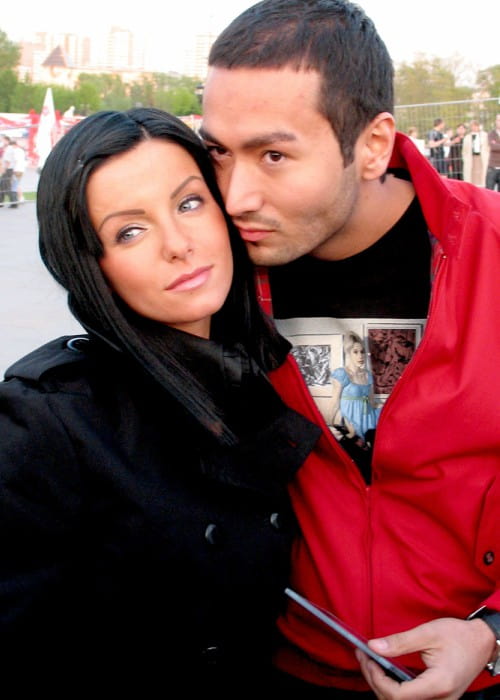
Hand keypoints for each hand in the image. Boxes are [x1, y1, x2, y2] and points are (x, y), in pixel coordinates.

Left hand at [355, 617, 495, 698]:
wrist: (482, 642)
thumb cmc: (459, 636)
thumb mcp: (428, 633)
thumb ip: (400, 642)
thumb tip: (374, 646)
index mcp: (438, 685)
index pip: (398, 695)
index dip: (377, 679)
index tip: (366, 659)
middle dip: (375, 682)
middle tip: (364, 658)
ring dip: (383, 687)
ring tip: (371, 664)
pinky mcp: (439, 699)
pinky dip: (395, 690)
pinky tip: (385, 673)